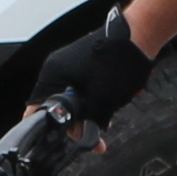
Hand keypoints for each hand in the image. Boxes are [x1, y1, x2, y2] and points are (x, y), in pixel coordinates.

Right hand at [32, 10, 155, 128]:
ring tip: (106, 116)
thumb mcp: (102, 100)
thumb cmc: (119, 59)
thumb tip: (84, 137)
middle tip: (94, 134)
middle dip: (77, 122)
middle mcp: (58, 68)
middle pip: (58, 107)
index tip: (60, 139)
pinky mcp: (85, 66)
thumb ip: (88, 121)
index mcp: (53, 74)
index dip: (50, 126)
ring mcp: (71, 65)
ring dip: (88, 112)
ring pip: (73, 100)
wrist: (139, 37)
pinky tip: (108, 105)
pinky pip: (84, 90)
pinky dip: (94, 101)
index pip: (37, 107)